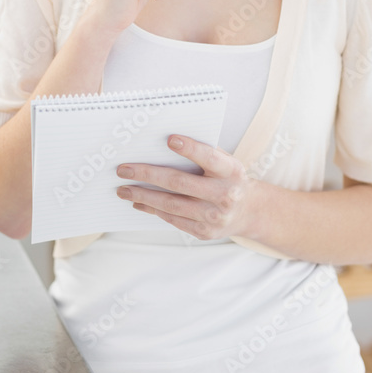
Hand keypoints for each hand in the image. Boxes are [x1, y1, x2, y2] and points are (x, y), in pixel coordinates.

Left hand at [115, 135, 257, 239]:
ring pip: (171, 205)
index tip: (170, 140)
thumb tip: (162, 144)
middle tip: (123, 170)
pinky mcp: (204, 232)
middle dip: (147, 175)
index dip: (191, 149)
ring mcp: (214, 217)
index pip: (210, 157)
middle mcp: (224, 195)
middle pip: (179, 183)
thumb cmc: (228, 178)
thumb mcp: (225, 162)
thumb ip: (202, 154)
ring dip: (143, 196)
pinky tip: (139, 202)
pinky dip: (153, 209)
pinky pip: (172, 219)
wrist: (248, 211)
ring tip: (123, 189)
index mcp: (231, 171)